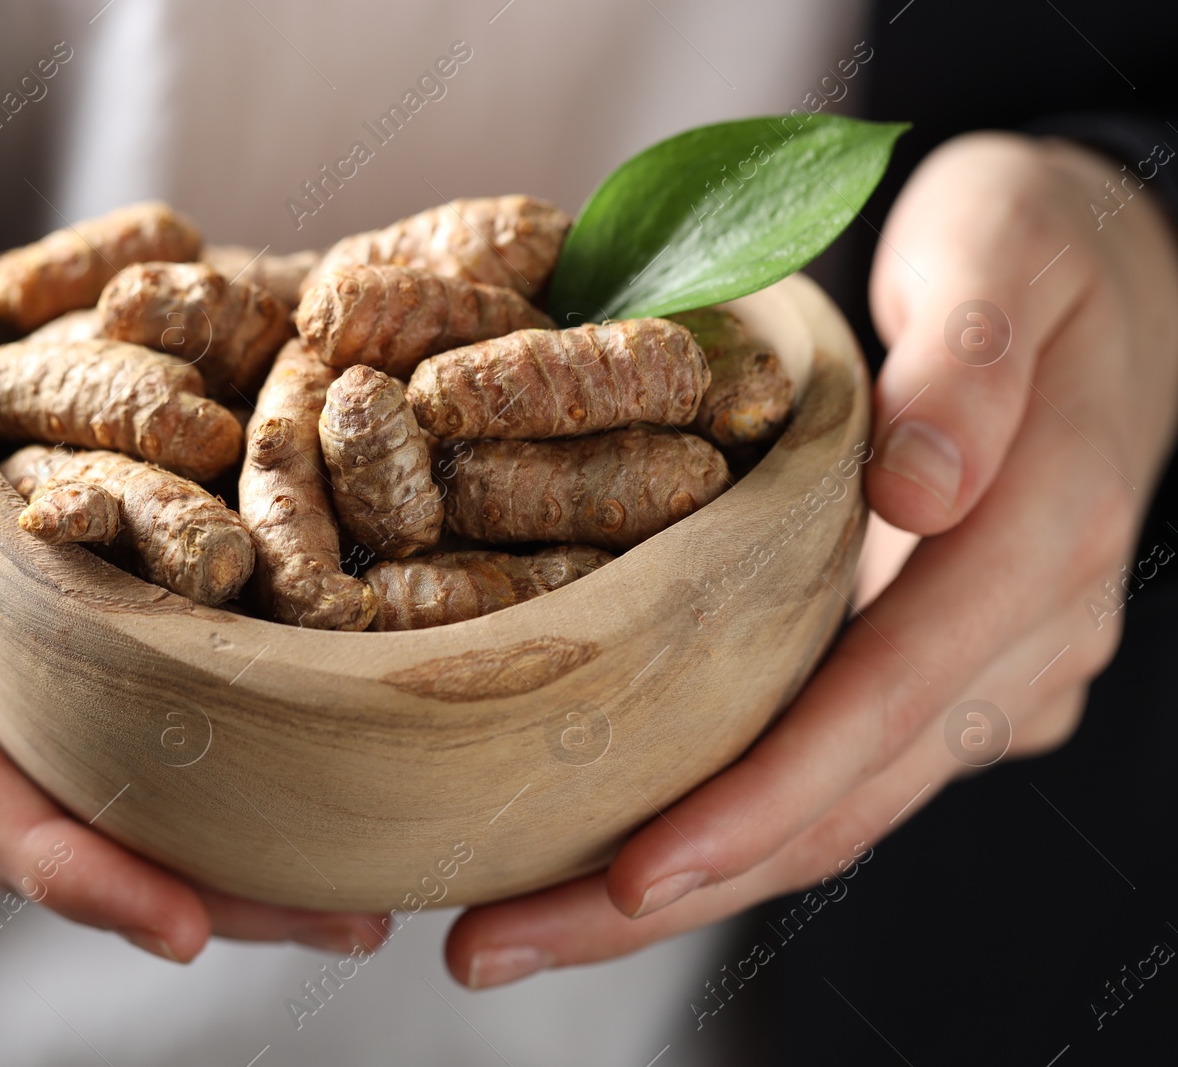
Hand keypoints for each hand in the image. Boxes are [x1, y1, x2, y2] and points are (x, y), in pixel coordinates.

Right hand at [0, 89, 383, 960]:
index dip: (52, 851)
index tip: (183, 921)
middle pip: (26, 798)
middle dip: (170, 874)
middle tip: (333, 919)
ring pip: (75, 753)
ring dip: (206, 822)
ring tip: (348, 876)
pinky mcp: (4, 584)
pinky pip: (98, 670)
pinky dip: (190, 716)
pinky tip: (300, 733)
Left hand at [444, 132, 1177, 986]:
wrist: (1106, 280)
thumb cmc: (1036, 250)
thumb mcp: (1005, 252)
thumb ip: (968, 364)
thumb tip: (916, 488)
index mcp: (1039, 547)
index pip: (884, 706)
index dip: (759, 800)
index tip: (629, 874)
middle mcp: (1021, 646)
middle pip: (839, 807)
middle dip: (670, 892)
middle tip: (494, 945)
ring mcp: (984, 678)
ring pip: (829, 817)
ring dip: (676, 886)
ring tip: (514, 928)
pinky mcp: (938, 680)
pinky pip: (828, 777)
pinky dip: (719, 827)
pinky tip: (602, 856)